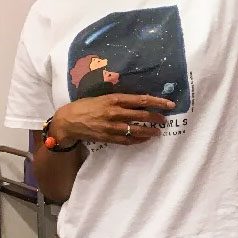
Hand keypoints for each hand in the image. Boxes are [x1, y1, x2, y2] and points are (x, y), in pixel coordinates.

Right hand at [51, 94, 175, 145]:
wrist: (68, 121)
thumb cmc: (86, 106)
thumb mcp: (103, 97)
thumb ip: (120, 100)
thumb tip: (139, 101)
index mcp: (114, 99)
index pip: (141, 100)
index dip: (157, 101)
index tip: (169, 104)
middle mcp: (114, 112)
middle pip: (142, 115)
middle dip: (156, 117)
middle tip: (165, 119)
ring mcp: (112, 126)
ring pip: (136, 130)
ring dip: (150, 131)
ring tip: (158, 131)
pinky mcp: (108, 138)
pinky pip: (127, 141)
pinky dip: (138, 140)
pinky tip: (145, 139)